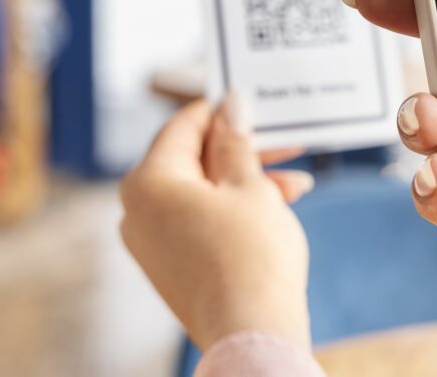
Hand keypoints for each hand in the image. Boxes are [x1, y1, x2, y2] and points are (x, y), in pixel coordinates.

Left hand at [120, 96, 313, 349]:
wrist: (252, 332)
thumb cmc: (251, 255)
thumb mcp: (250, 185)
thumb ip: (236, 140)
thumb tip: (230, 104)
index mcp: (149, 182)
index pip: (184, 125)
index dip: (224, 110)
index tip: (258, 105)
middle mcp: (139, 210)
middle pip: (195, 159)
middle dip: (245, 151)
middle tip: (289, 143)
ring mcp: (152, 241)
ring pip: (203, 190)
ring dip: (249, 181)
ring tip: (297, 186)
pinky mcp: (171, 264)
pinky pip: (201, 219)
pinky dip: (236, 208)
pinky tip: (277, 209)